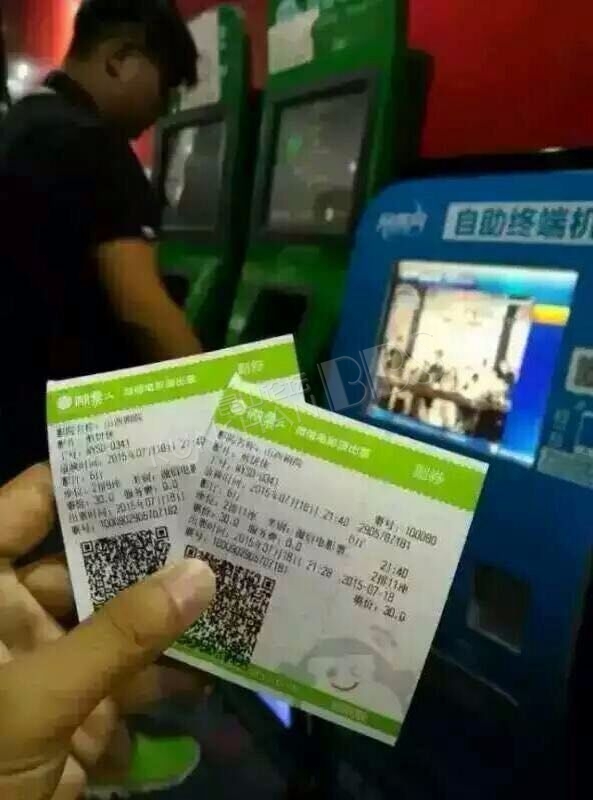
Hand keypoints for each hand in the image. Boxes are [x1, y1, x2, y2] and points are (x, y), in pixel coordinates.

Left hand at [0, 464, 214, 799]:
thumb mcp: (36, 694)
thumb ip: (120, 635)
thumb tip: (200, 575)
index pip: (30, 507)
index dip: (85, 478)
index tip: (153, 456)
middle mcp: (16, 615)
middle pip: (88, 563)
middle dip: (151, 548)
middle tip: (217, 519)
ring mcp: (50, 664)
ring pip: (119, 623)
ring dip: (171, 615)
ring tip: (236, 582)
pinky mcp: (79, 710)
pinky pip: (131, 679)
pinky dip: (171, 677)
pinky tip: (221, 663)